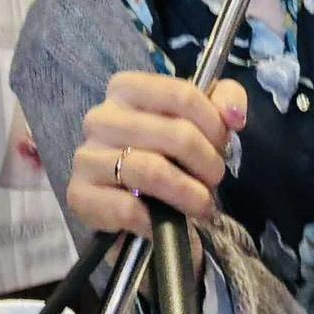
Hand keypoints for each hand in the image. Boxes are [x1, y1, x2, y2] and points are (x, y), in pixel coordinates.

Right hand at [68, 72, 247, 273]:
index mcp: (126, 89)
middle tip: (214, 181)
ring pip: (152, 171)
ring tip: (202, 205)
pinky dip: (156, 222)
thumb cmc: (170, 155)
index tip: (222, 144)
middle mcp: (100, 117)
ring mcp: (86, 156)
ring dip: (190, 194)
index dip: (213, 124)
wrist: (135, 206)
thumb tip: (234, 115)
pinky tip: (166, 224)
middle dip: (208, 164)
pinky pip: (126, 208)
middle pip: (176, 134)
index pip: (181, 94)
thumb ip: (225, 101)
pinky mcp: (80, 195)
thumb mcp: (200, 120)